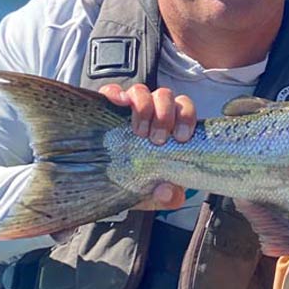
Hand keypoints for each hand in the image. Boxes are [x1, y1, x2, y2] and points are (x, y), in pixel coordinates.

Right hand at [99, 83, 196, 209]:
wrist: (103, 184)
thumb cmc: (136, 182)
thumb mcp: (153, 193)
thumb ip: (167, 197)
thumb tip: (170, 194)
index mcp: (170, 127)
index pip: (184, 108)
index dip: (186, 117)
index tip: (180, 137)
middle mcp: (152, 112)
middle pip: (166, 96)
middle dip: (165, 114)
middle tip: (158, 139)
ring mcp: (130, 108)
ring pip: (142, 91)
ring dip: (144, 107)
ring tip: (139, 131)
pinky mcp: (106, 107)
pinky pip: (112, 91)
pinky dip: (115, 93)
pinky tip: (118, 103)